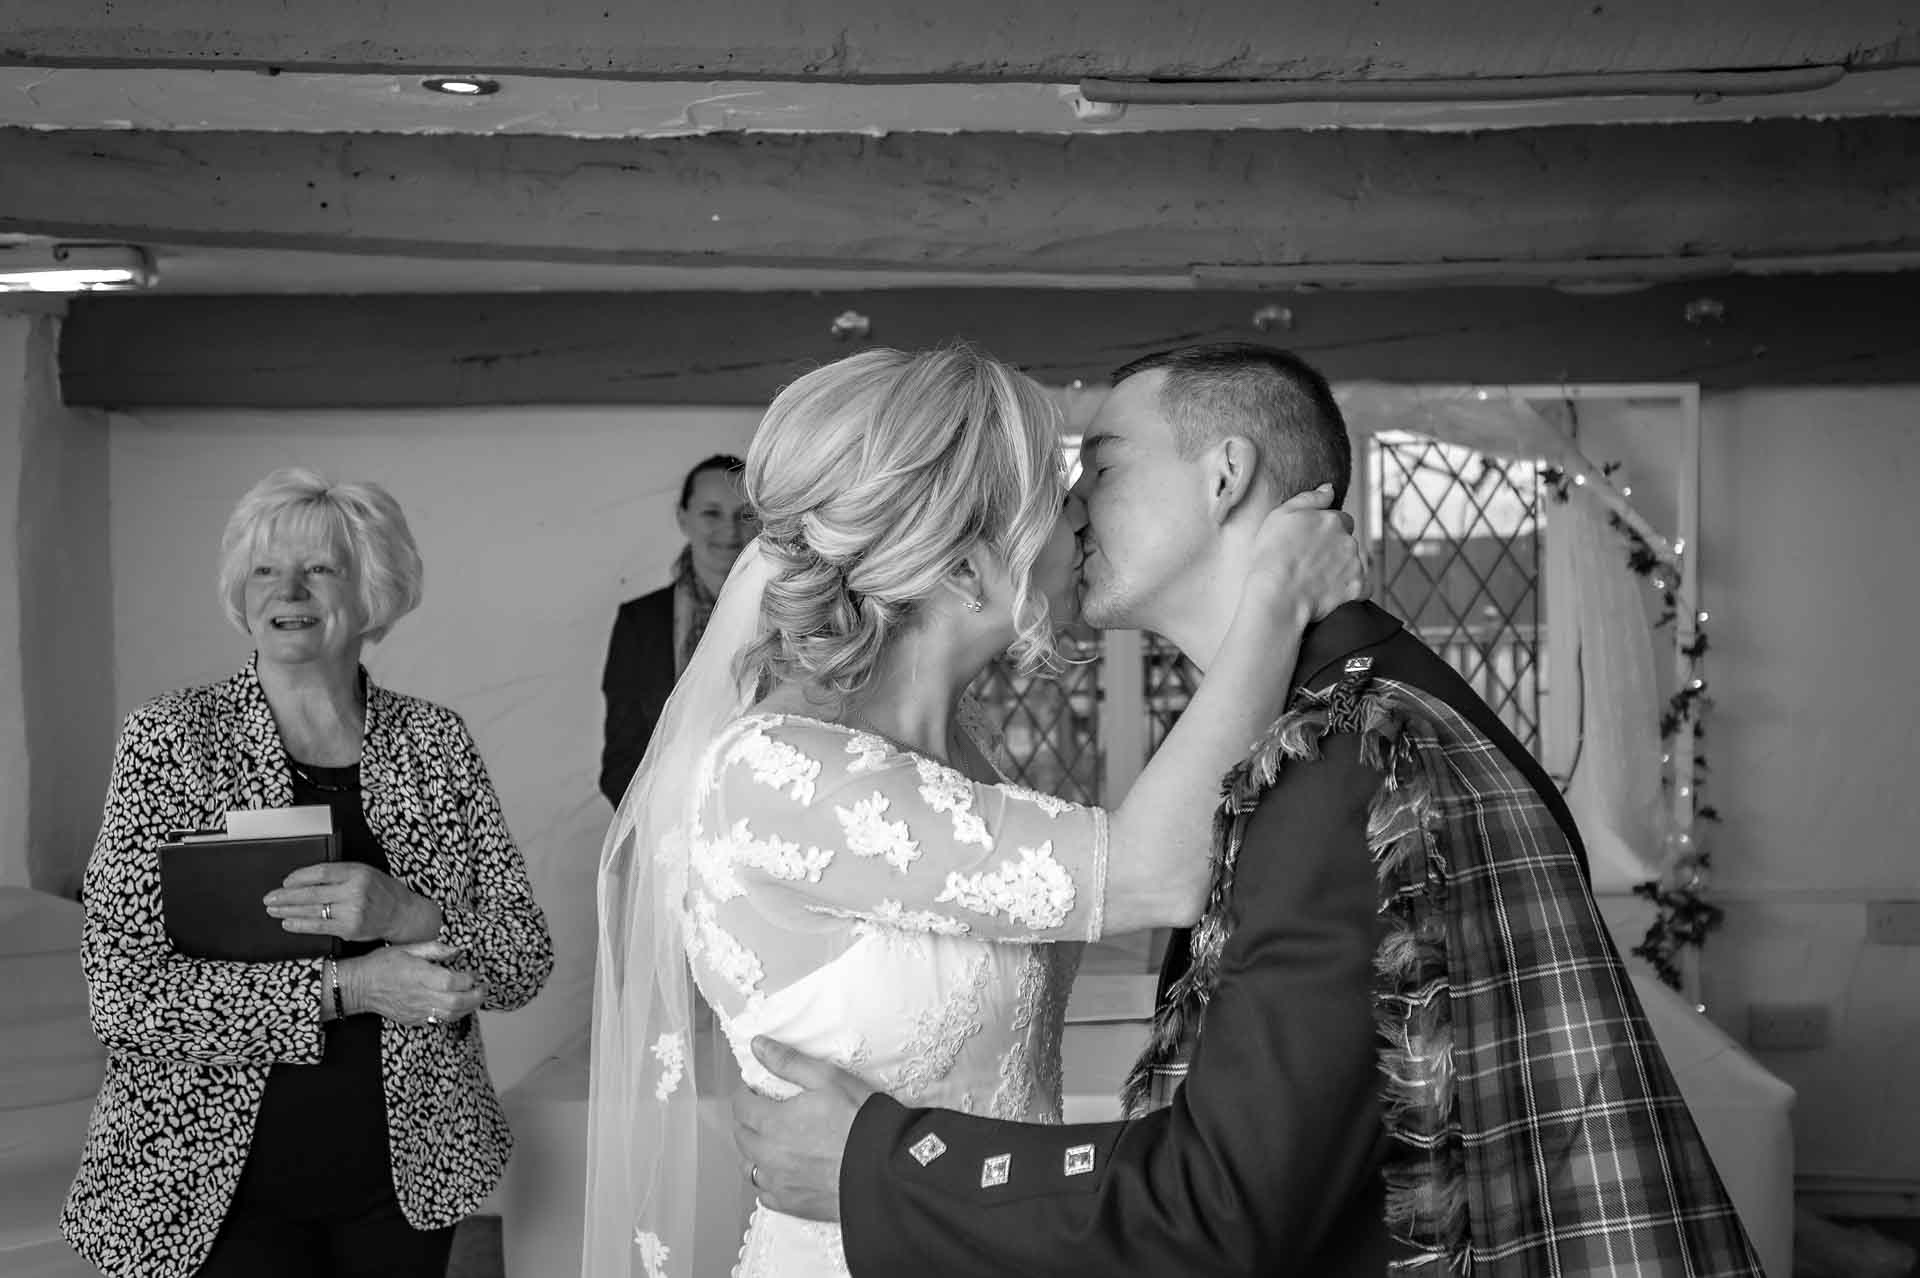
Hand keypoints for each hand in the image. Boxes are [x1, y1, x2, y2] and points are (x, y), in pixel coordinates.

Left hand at [266, 862, 442, 943]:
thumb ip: (339, 874)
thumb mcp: (364, 873)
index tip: (285, 881)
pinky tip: (288, 922)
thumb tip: (303, 880)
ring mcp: (352, 912)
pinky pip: (319, 926)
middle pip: (312, 893)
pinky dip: (301, 924)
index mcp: (357, 872)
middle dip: (286, 896)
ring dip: (288, 911)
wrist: (402, 914)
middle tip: (269, 897)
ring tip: (273, 910)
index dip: (299, 877)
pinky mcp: (349, 929)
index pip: (321, 872)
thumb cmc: (381, 891)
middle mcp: (354, 891)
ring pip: (312, 910)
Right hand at [337, 941, 485, 1026]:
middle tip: (484, 989)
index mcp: (421, 976)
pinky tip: (457, 1007)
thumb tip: (456, 950)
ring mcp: (417, 1011)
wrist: (359, 987)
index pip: (454, 981)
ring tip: (475, 999)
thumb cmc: (382, 964)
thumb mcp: (408, 948)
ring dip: (468, 1008)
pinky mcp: (412, 1020)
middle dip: (476, 997)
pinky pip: (437, 1021)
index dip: (469, 979)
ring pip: (450, 1015)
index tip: (474, 974)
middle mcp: (421, 996)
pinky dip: (452, 1015)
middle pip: (457, 1002)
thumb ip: (434, 949)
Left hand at [730, 1037, 876, 1222]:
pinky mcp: (792, 1204)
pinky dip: (768, 1180)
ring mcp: (779, 1183)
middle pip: (741, 1136)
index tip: (755, 1090)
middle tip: (763, 1110)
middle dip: (748, 1120)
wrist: (883, 1169)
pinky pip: (764, 1193)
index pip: (741, 1106)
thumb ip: (788, 1062)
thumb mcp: (828, 1078)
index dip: (746, 1094)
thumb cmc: (859, 1121)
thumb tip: (758, 1046)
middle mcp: (769, 1155)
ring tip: (771, 1140)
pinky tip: (782, 1171)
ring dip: (754, 1151)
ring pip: (749, 1166)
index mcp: (773, 1123)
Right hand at [1246, 483, 1367, 621]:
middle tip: (1311, 563)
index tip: (1310, 544)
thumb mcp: (1281, 515)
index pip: (1340, 519)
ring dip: (1342, 568)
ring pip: (1354, 562)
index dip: (1325, 531)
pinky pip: (1362, 587)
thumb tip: (1330, 488)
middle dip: (1335, 549)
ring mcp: (1355, 564)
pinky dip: (1351, 590)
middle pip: (1347, 541)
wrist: (1277, 595)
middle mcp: (1348, 539)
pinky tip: (1331, 594)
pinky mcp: (1358, 588)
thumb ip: (1310, 498)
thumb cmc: (1272, 557)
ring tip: (1317, 580)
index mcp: (1331, 520)